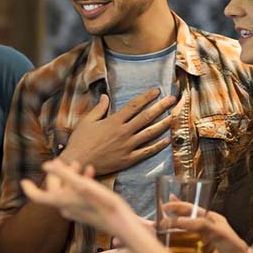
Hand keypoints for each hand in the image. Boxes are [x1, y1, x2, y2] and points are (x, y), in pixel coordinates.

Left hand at [20, 159, 135, 235]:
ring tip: (80, 163)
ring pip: (68, 190)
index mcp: (61, 202)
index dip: (30, 188)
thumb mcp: (82, 184)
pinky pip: (78, 194)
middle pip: (54, 189)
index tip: (23, 181)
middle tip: (61, 160)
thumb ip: (63, 174)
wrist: (121, 223)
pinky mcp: (86, 211)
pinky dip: (81, 183)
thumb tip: (46, 165)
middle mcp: (66, 208)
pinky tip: (91, 173)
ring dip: (71, 176)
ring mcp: (76, 211)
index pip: (38, 196)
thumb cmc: (102, 203)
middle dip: (58, 174)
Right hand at [61, 88, 175, 175]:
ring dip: (163, 124)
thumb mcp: (87, 121)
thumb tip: (105, 96)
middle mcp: (123, 132)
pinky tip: (167, 140)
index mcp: (114, 121)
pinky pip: (147, 151)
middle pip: (146, 116)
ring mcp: (127, 146)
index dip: (147, 97)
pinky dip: (158, 146)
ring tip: (174, 117)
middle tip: (172, 99)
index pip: (134, 105)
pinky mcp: (128, 159)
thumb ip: (99, 109)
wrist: (78, 162)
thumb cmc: (80, 141)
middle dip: (161, 106)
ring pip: (150, 133)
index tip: (157, 90)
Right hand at [160, 202, 248, 252]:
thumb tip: (178, 221)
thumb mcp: (217, 231)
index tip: (165, 206)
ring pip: (183, 232)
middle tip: (158, 218)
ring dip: (172, 230)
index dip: (177, 206)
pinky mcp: (199, 250)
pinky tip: (168, 243)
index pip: (191, 208)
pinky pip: (185, 245)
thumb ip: (199, 225)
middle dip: (171, 217)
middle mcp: (205, 226)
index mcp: (211, 217)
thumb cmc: (232, 245)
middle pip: (184, 219)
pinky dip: (176, 244)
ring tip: (159, 229)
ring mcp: (202, 239)